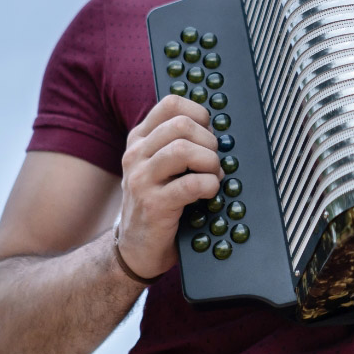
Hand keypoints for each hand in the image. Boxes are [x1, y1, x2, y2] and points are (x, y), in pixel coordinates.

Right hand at [116, 95, 222, 279]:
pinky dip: (209, 185)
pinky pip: (191, 184)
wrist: (137, 249)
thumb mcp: (160, 167)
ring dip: (210, 162)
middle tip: (213, 161)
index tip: (208, 132)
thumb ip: (178, 144)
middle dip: (208, 140)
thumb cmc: (158, 203)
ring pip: (184, 150)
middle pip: (181, 125)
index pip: (170, 104)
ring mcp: (141, 179)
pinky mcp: (153, 205)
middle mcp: (136, 155)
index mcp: (140, 140)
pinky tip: (209, 192)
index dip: (199, 113)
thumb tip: (217, 129)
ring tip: (213, 176)